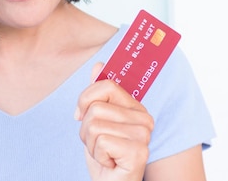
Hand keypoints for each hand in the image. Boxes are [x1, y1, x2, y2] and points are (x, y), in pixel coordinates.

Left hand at [75, 63, 153, 180]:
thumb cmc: (104, 154)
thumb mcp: (96, 120)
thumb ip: (98, 93)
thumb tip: (99, 65)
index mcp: (136, 107)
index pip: (106, 85)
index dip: (86, 100)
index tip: (82, 116)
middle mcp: (145, 119)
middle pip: (96, 107)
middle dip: (86, 128)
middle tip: (98, 143)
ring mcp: (144, 136)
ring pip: (95, 124)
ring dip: (91, 143)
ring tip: (103, 153)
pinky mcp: (138, 152)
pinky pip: (102, 141)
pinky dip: (97, 155)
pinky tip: (109, 162)